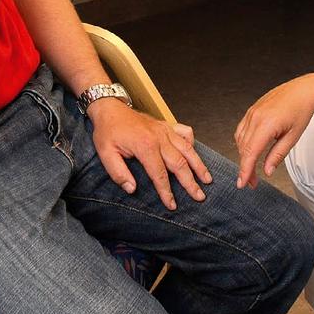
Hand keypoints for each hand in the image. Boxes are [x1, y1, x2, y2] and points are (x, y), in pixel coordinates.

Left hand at [88, 101, 212, 211]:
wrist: (109, 108)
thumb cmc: (108, 131)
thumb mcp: (106, 153)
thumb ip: (118, 173)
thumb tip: (132, 189)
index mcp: (145, 146)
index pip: (160, 174)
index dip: (167, 192)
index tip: (172, 205)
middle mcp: (159, 138)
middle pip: (180, 164)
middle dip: (190, 182)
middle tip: (199, 196)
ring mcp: (165, 130)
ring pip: (187, 149)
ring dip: (198, 165)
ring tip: (207, 179)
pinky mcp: (166, 125)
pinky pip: (185, 133)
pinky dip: (192, 143)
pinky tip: (194, 153)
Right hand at [234, 76, 313, 187]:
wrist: (303, 91)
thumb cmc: (301, 111)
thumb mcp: (293, 137)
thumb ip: (277, 155)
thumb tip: (267, 171)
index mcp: (267, 124)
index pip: (250, 153)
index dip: (245, 170)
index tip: (242, 183)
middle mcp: (255, 117)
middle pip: (243, 149)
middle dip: (245, 167)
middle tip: (252, 182)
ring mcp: (251, 112)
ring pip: (240, 140)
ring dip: (244, 156)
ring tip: (252, 170)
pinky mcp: (251, 111)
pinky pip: (241, 130)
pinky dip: (243, 143)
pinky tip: (250, 151)